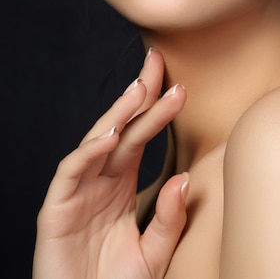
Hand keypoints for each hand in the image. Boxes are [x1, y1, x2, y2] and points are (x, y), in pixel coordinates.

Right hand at [32, 48, 187, 278]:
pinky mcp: (57, 210)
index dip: (156, 109)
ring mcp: (78, 192)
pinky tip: (109, 135)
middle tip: (157, 63)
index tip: (179, 84)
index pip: (140, 135)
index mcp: (121, 183)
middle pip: (121, 129)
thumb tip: (185, 180)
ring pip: (96, 143)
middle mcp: (100, 181)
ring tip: (139, 90)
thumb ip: (168, 219)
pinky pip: (71, 174)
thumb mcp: (153, 253)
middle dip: (139, 95)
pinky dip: (88, 153)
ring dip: (117, 115)